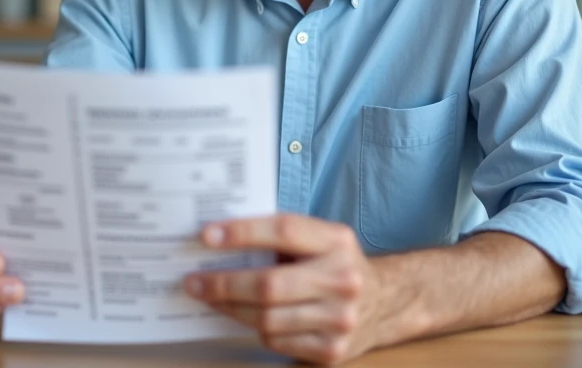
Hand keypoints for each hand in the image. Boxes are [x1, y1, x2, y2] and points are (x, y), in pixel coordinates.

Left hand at [185, 214, 410, 364]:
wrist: (387, 302)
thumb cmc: (337, 265)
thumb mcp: (321, 240)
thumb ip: (281, 238)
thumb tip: (221, 240)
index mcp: (337, 242)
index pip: (283, 231)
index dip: (243, 233)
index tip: (207, 236)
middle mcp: (343, 279)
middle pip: (269, 285)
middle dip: (223, 284)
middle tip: (194, 281)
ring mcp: (341, 318)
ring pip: (268, 319)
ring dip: (231, 309)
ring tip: (210, 299)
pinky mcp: (333, 350)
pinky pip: (278, 341)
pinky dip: (256, 329)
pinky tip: (244, 317)